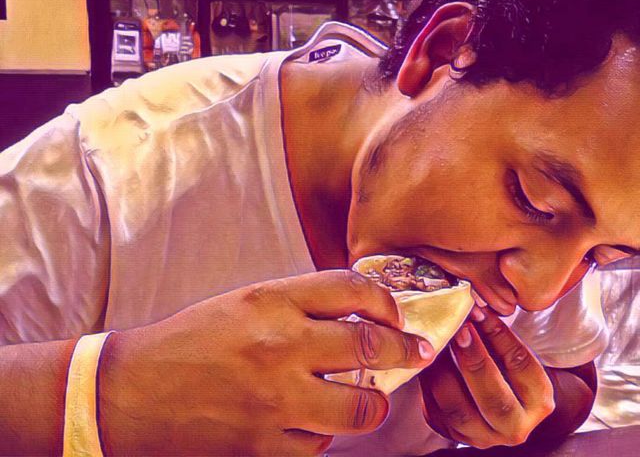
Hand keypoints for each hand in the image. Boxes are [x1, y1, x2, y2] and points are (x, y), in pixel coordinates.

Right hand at [98, 270, 434, 455]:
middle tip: (418, 352)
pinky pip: (322, 444)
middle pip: (371, 347)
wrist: (134, 393)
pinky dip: (324, 433)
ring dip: (374, 403)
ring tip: (371, 398)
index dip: (385, 302)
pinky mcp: (267, 448)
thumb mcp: (243, 304)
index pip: (351, 289)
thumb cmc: (190, 341)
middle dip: (407, 350)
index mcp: (271, 301)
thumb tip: (356, 318)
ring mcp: (277, 401)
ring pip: (362, 408)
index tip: (397, 314)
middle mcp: (280, 348)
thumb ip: (298, 306)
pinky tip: (309, 421)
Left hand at [419, 306, 554, 448]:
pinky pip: (435, 410)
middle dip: (474, 360)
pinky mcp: (452, 435)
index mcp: (539, 402)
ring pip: (458, 409)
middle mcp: (514, 427)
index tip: (480, 311)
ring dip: (444, 371)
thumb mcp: (510, 353)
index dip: (500, 336)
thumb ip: (496, 334)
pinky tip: (424, 358)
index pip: (522, 366)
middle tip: (460, 329)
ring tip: (436, 341)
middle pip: (494, 398)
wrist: (496, 405)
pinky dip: (427, 382)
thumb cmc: (504, 368)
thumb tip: (473, 301)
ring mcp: (482, 437)